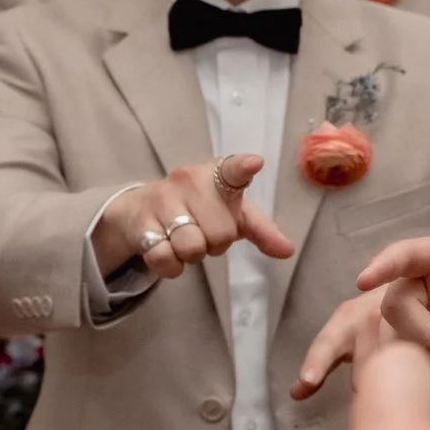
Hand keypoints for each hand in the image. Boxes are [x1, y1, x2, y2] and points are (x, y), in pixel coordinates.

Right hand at [95, 154, 296, 280]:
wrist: (143, 209)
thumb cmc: (199, 209)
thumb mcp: (234, 215)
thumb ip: (263, 231)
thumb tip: (288, 251)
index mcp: (219, 175)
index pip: (233, 169)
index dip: (244, 167)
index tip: (254, 164)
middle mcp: (189, 179)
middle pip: (220, 234)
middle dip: (215, 244)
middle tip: (204, 231)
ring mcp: (162, 199)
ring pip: (191, 247)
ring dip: (192, 255)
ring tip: (186, 240)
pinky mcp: (141, 221)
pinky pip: (164, 259)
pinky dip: (170, 266)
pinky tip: (168, 251)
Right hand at [294, 225, 429, 396]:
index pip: (407, 255)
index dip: (386, 265)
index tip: (365, 279)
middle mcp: (417, 282)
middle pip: (388, 303)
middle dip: (409, 332)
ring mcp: (407, 316)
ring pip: (363, 328)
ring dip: (338, 351)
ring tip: (315, 379)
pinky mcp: (403, 345)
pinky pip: (368, 354)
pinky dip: (345, 368)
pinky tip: (309, 388)